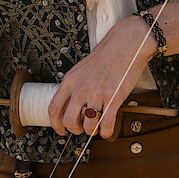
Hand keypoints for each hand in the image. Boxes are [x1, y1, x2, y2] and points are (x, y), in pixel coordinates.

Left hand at [47, 14, 154, 139]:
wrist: (124, 45)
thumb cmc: (105, 56)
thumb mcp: (80, 70)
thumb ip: (74, 87)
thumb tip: (70, 105)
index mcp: (69, 82)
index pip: (54, 108)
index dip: (55, 124)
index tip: (61, 129)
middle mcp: (80, 89)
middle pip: (69, 121)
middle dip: (75, 130)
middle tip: (81, 129)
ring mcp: (96, 94)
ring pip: (87, 126)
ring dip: (92, 132)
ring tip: (96, 128)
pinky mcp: (113, 98)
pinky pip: (106, 124)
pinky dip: (106, 132)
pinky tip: (107, 130)